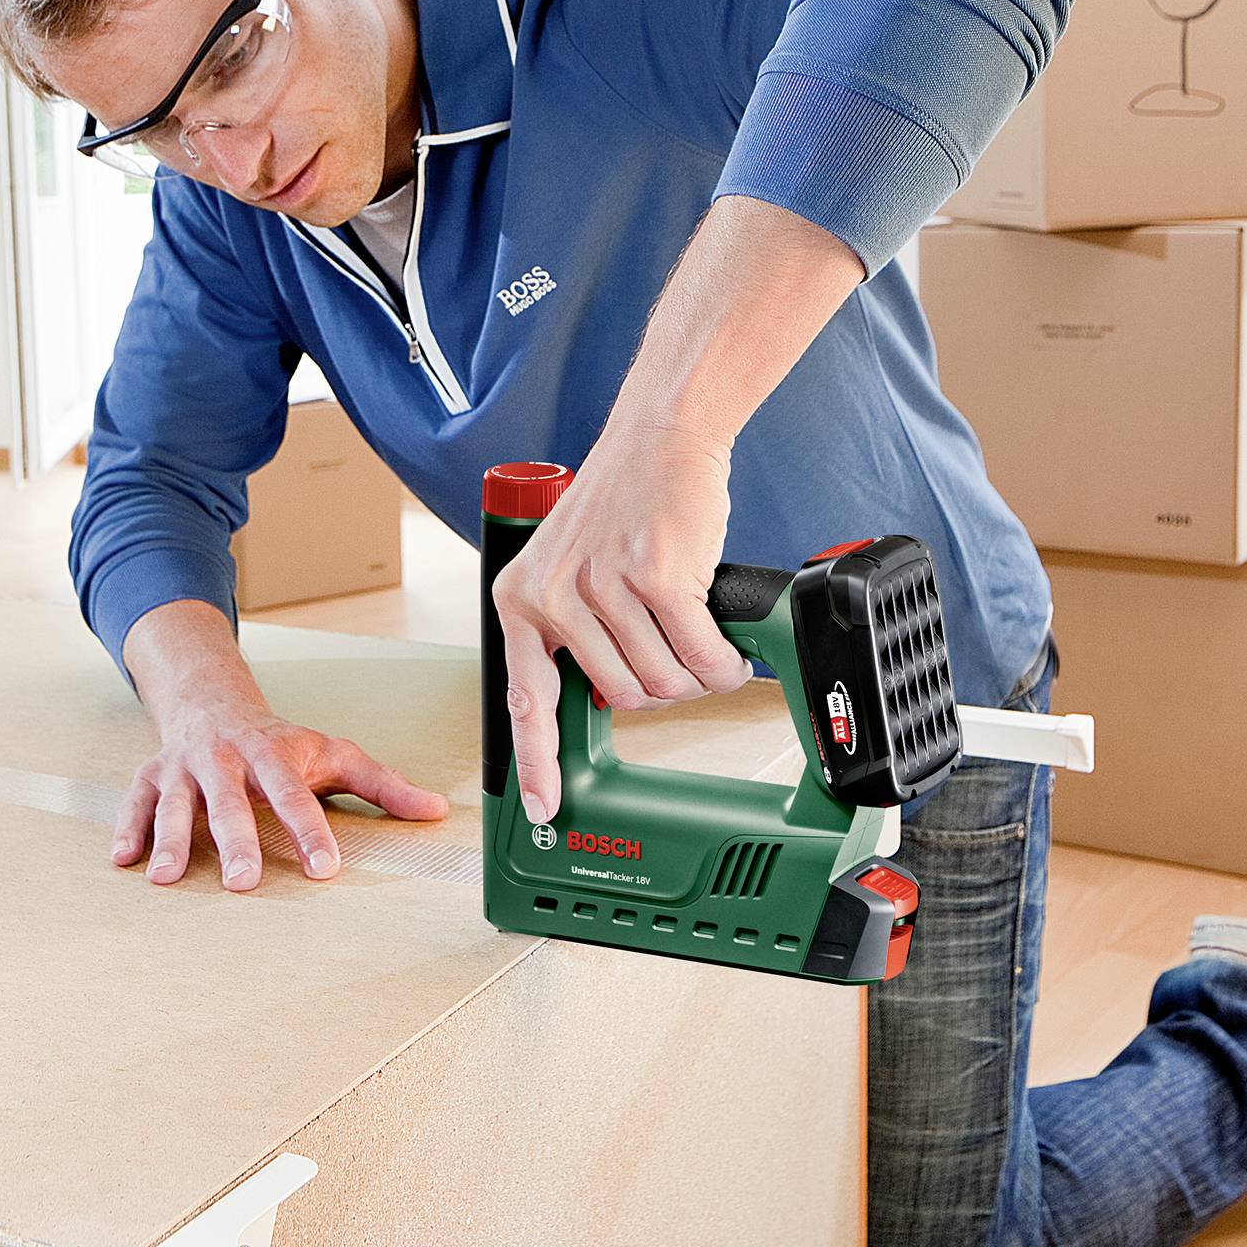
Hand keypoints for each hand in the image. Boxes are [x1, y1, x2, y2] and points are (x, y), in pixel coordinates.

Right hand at [118, 700, 450, 888]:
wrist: (213, 699)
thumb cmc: (280, 740)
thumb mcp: (332, 753)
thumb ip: (382, 785)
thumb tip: (436, 811)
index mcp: (273, 755)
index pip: (295, 795)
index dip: (310, 831)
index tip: (325, 867)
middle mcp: (226, 758)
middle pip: (230, 801)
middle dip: (235, 841)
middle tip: (242, 884)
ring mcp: (185, 766)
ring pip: (177, 803)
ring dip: (171, 839)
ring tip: (167, 878)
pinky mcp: (152, 775)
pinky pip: (135, 802)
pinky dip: (128, 828)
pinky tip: (124, 860)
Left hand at [490, 421, 751, 822]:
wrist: (659, 437)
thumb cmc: (622, 504)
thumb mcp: (566, 567)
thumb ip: (570, 630)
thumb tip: (600, 700)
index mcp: (520, 601)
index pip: (526, 702)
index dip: (539, 763)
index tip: (544, 808)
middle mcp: (552, 597)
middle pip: (623, 698)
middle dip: (664, 687)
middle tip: (679, 651)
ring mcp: (602, 588)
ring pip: (665, 683)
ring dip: (700, 675)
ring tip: (703, 637)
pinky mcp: (654, 578)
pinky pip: (700, 658)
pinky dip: (723, 661)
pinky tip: (726, 643)